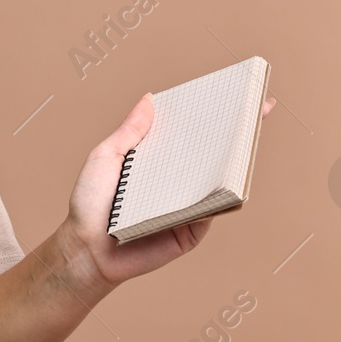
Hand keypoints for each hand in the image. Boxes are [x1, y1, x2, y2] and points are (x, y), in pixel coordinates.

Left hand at [58, 92, 278, 298]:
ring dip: (235, 160)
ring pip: (218, 181)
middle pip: (211, 153)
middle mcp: (176, 180)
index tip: (231, 91)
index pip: (187, 133)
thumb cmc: (89, 204)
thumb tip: (150, 99)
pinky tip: (230, 174)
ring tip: (247, 135)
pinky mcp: (192, 229)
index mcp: (156, 160)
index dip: (207, 114)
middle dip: (235, 131)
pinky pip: (212, 209)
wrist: (86, 250)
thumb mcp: (105, 157)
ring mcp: (187, 205)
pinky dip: (222, 194)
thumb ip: (129, 132)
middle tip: (254, 106)